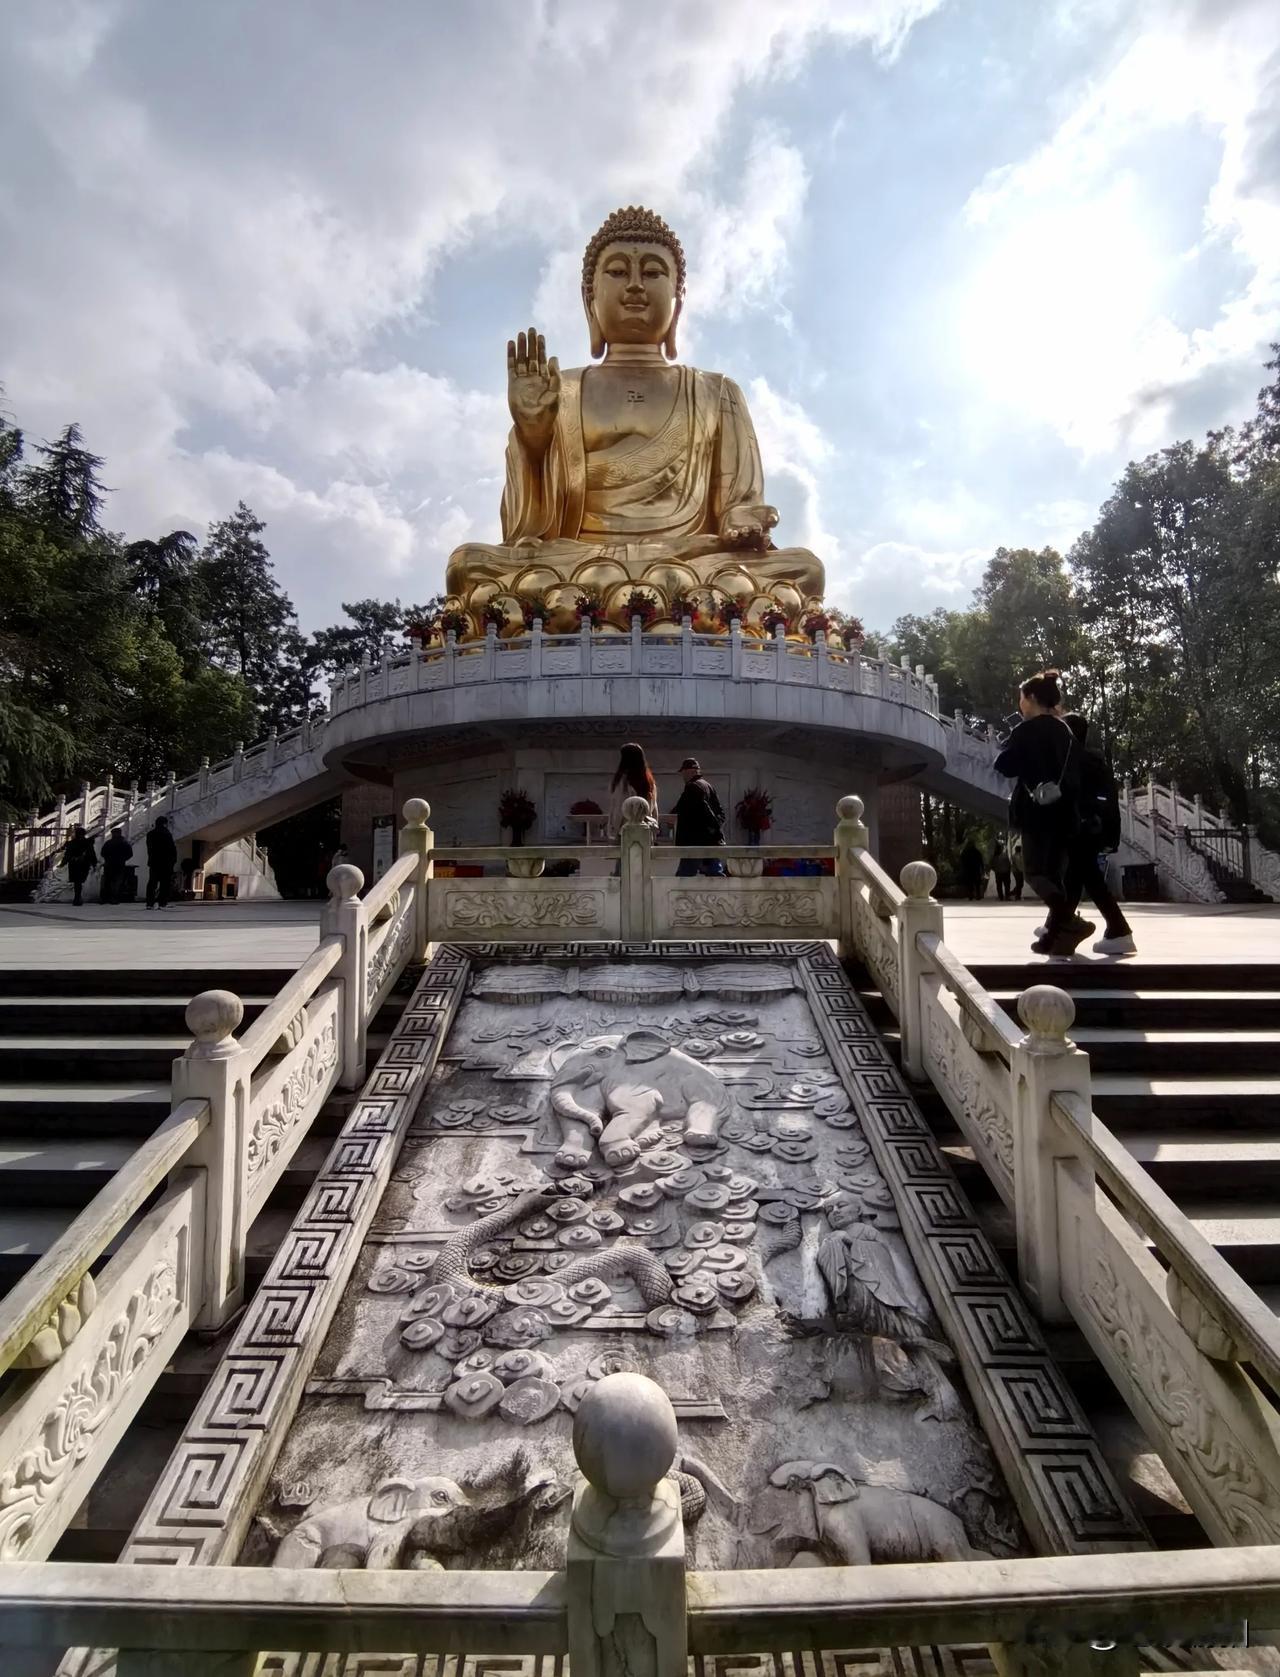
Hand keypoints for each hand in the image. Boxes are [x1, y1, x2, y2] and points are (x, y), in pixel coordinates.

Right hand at [507, 324, 559, 454]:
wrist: (533, 425)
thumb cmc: (547, 412)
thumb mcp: (555, 393)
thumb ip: (555, 376)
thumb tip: (554, 357)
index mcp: (545, 379)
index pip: (543, 359)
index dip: (541, 347)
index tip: (540, 335)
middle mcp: (533, 377)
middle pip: (531, 356)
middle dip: (531, 343)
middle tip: (530, 329)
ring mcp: (522, 380)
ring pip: (521, 359)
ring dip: (521, 347)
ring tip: (520, 334)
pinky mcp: (513, 384)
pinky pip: (511, 367)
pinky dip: (511, 356)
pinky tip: (511, 345)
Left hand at [720, 502, 778, 548]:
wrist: (741, 510)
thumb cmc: (759, 514)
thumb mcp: (769, 512)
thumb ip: (774, 516)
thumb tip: (773, 519)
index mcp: (761, 540)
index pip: (764, 543)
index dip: (766, 541)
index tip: (767, 536)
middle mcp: (750, 542)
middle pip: (752, 541)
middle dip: (754, 534)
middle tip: (756, 527)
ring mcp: (738, 540)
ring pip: (740, 541)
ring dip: (742, 536)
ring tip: (744, 529)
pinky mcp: (728, 536)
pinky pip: (728, 538)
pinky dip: (730, 535)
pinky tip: (732, 532)